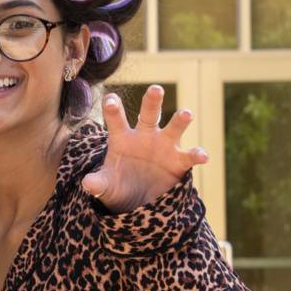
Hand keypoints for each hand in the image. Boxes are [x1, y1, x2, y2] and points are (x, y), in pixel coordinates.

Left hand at [82, 85, 208, 213]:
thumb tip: (88, 184)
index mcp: (122, 138)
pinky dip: (197, 155)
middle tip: (156, 88)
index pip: (116, 120)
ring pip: (174, 128)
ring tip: (186, 113)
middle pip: (149, 114)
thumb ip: (98, 183)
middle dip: (152, 101)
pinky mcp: (179, 161)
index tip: (110, 99)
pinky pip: (190, 156)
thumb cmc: (119, 186)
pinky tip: (202, 156)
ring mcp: (165, 146)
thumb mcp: (106, 186)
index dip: (113, 109)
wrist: (138, 201)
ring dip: (180, 120)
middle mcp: (145, 136)